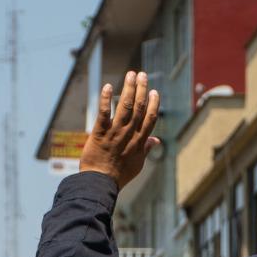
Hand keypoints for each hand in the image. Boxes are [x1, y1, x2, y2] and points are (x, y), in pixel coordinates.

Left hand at [80, 71, 160, 191]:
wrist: (100, 182)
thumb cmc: (119, 175)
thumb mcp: (138, 164)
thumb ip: (147, 149)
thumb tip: (156, 140)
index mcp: (139, 141)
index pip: (150, 117)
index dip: (153, 103)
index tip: (154, 91)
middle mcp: (129, 134)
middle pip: (139, 107)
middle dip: (141, 89)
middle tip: (141, 74)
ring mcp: (115, 132)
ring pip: (124, 106)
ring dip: (128, 88)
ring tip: (130, 74)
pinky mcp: (100, 132)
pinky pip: (104, 113)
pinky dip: (105, 99)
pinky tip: (107, 86)